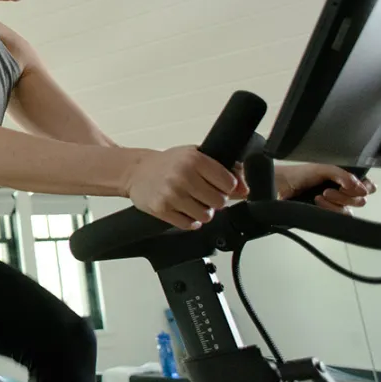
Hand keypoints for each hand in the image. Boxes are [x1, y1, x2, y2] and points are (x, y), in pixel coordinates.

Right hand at [125, 146, 248, 229]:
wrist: (135, 171)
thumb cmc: (167, 164)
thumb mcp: (195, 156)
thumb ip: (222, 170)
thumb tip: (244, 189)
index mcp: (194, 159)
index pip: (229, 183)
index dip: (226, 187)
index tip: (218, 186)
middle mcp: (183, 176)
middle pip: (219, 202)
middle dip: (214, 201)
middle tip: (203, 195)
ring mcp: (172, 194)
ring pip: (206, 216)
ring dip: (202, 212)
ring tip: (192, 202)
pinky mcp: (162, 209)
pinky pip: (189, 225)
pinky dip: (190, 221)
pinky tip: (183, 210)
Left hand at [276, 163, 375, 212]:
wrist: (278, 187)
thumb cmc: (297, 174)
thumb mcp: (321, 168)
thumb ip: (342, 175)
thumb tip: (360, 188)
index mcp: (343, 178)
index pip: (366, 185)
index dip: (363, 187)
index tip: (348, 185)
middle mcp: (341, 191)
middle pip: (361, 199)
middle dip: (347, 195)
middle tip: (328, 190)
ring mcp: (334, 205)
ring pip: (351, 209)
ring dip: (337, 202)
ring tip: (320, 195)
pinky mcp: (326, 215)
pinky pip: (340, 217)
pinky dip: (330, 209)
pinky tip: (318, 202)